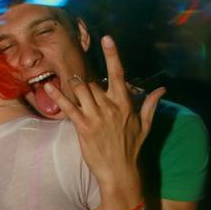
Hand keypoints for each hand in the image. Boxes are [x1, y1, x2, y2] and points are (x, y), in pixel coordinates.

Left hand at [44, 36, 164, 186]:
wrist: (119, 172)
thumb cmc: (132, 149)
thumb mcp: (145, 126)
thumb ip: (150, 105)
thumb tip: (162, 90)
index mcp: (125, 104)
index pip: (118, 73)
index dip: (112, 55)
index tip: (107, 38)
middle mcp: (110, 106)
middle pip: (93, 82)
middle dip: (87, 81)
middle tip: (83, 86)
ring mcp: (96, 116)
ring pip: (81, 89)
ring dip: (74, 84)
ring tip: (70, 84)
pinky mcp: (83, 127)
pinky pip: (69, 106)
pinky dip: (58, 95)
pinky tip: (48, 86)